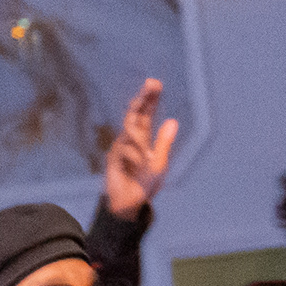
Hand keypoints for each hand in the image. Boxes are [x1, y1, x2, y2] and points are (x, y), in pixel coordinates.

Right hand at [101, 76, 179, 214]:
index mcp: (144, 137)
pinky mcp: (112, 156)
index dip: (150, 98)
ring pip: (130, 131)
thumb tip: (173, 121)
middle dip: (143, 98)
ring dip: (140, 139)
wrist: (129, 202)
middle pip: (135, 113)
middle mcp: (131, 137)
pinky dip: (135, 157)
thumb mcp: (159, 163)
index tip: (155, 83)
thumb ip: (164, 142)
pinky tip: (138, 166)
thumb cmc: (145, 182)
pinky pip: (125, 150)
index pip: (146, 113)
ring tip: (146, 157)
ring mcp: (120, 145)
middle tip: (152, 83)